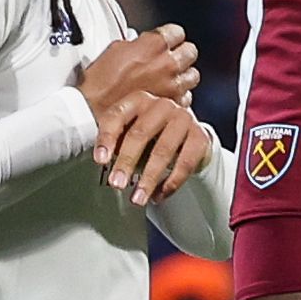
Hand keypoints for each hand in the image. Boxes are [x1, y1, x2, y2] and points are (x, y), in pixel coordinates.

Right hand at [75, 25, 197, 115]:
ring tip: (172, 78)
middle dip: (181, 53)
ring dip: (184, 75)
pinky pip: (186, 97)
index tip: (166, 41)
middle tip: (171, 58)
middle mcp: (168, 63)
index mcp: (154, 44)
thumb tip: (142, 42)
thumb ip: (137, 43)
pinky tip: (167, 95)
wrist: (95, 109)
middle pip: (191, 51)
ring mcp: (173, 85)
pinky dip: (179, 96)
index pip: (177, 31)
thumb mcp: (116, 49)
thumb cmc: (100, 82)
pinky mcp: (172, 104)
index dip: (170, 36)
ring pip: (193, 75)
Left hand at [90, 90, 215, 207]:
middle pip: (140, 133)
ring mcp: (183, 118)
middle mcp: (161, 105)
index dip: (106, 138)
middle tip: (116, 184)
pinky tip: (159, 196)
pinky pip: (185, 162)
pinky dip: (171, 182)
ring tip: (137, 198)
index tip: (100, 160)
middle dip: (127, 161)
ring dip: (149, 178)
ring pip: (163, 150)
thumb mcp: (130, 134)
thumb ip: (115, 143)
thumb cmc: (150, 137)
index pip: (117, 116)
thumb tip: (101, 162)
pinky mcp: (200, 136)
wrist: (186, 138)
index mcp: (138, 100)